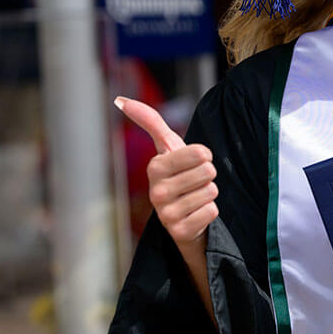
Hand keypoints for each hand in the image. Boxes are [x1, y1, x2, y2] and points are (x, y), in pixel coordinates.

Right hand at [115, 96, 218, 250]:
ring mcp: (166, 215)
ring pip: (211, 192)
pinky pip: (212, 211)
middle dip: (207, 176)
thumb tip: (120, 100)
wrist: (183, 216)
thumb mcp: (167, 146)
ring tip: (194, 197)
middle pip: (209, 172)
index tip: (194, 161)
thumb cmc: (178, 174)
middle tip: (193, 182)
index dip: (204, 156)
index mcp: (154, 168)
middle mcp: (156, 192)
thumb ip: (150, 121)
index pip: (200, 153)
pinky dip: (210, 211)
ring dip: (208, 194)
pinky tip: (196, 214)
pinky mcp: (179, 233)